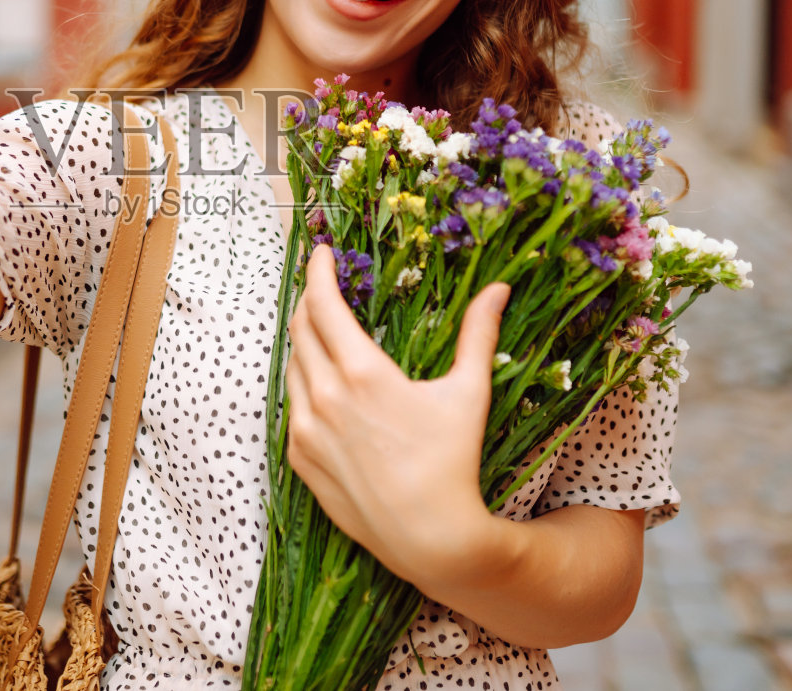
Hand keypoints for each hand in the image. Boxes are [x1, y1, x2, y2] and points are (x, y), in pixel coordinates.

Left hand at [284, 245, 514, 593]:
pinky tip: (321, 382)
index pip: (323, 304)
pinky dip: (303, 385)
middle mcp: (324, 397)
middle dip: (310, 299)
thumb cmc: (453, 463)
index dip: (318, 272)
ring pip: (292, 368)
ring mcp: (305, 430)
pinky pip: (292, 407)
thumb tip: (499, 288)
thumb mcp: (469, 393)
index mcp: (361, 373)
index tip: (322, 253)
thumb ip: (478, 334)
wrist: (431, 537)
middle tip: (324, 285)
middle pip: (301, 329)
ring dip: (304, 341)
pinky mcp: (300, 458)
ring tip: (323, 329)